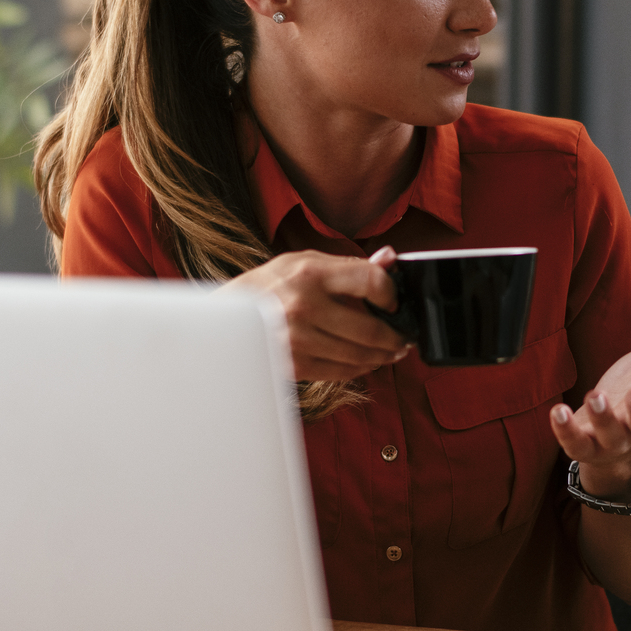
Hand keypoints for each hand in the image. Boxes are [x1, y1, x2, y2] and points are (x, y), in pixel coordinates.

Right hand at [223, 247, 408, 381]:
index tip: (395, 301)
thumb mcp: (304, 262)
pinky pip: (341, 372)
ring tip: (391, 350)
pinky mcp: (295, 364)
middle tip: (404, 336)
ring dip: (383, 355)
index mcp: (310, 273)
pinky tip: (368, 361)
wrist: (226, 318)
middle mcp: (304, 306)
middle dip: (396, 336)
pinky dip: (361, 368)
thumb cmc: (269, 286)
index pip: (370, 281)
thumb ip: (349, 264)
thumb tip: (391, 258)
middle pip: (371, 329)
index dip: (392, 293)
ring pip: (359, 355)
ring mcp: (299, 339)